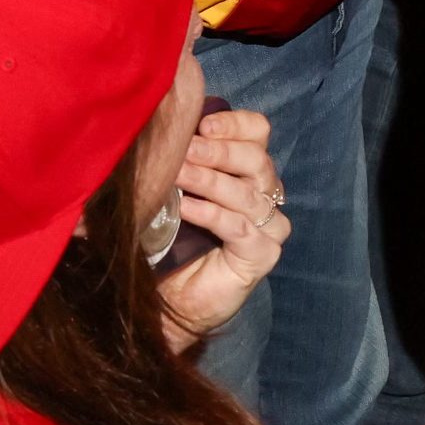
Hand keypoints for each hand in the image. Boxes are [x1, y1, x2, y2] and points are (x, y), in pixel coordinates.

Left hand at [156, 105, 287, 349]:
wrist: (169, 301)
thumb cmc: (168, 240)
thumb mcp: (172, 191)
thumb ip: (177, 160)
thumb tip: (155, 126)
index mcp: (247, 171)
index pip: (257, 132)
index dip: (234, 124)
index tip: (202, 123)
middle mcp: (265, 195)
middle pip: (257, 159)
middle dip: (219, 151)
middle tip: (185, 149)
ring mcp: (269, 226)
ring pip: (248, 193)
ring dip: (209, 181)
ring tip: (177, 175)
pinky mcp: (263, 255)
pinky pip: (240, 227)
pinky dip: (211, 214)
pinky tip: (185, 208)